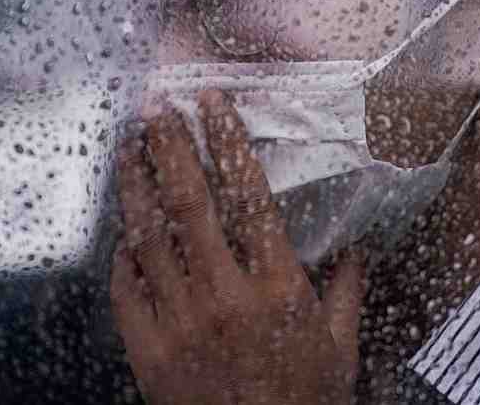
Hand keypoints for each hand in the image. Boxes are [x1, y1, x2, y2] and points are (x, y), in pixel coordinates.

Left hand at [110, 89, 363, 404]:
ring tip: (126, 146)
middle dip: (170, 148)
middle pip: (191, 204)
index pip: (249, 196)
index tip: (213, 105)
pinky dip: (123, 256)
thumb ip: (347, 289)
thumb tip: (357, 244)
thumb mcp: (342, 346)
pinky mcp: (149, 351)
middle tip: (155, 107)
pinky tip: (122, 230)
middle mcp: (225, 295)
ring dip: (136, 186)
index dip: (228, 143)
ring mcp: (181, 322)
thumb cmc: (305, 401)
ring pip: (150, 238)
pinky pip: (129, 291)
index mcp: (277, 287)